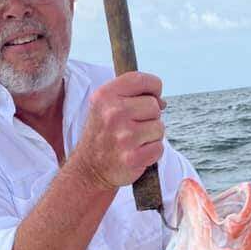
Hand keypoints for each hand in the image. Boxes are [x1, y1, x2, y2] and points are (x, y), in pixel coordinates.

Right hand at [72, 71, 165, 189]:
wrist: (89, 169)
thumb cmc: (103, 135)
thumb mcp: (105, 107)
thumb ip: (130, 96)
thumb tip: (161, 102)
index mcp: (105, 96)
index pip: (141, 80)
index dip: (153, 87)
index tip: (151, 97)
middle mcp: (113, 114)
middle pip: (154, 106)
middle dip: (150, 117)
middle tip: (134, 127)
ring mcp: (123, 137)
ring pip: (159, 127)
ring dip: (152, 136)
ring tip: (134, 141)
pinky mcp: (133, 157)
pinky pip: (159, 148)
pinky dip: (152, 153)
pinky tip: (137, 154)